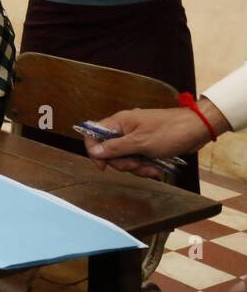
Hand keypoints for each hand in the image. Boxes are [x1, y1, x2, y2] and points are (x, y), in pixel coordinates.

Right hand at [83, 102, 225, 174]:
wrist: (197, 129)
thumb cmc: (169, 132)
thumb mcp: (140, 143)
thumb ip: (115, 148)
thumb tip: (94, 152)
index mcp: (119, 122)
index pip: (93, 134)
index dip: (94, 151)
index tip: (104, 166)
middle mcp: (125, 129)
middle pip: (109, 151)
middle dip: (122, 163)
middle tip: (136, 165)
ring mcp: (136, 137)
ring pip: (124, 158)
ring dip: (136, 167)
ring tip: (151, 168)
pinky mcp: (147, 145)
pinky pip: (137, 159)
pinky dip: (145, 166)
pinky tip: (156, 169)